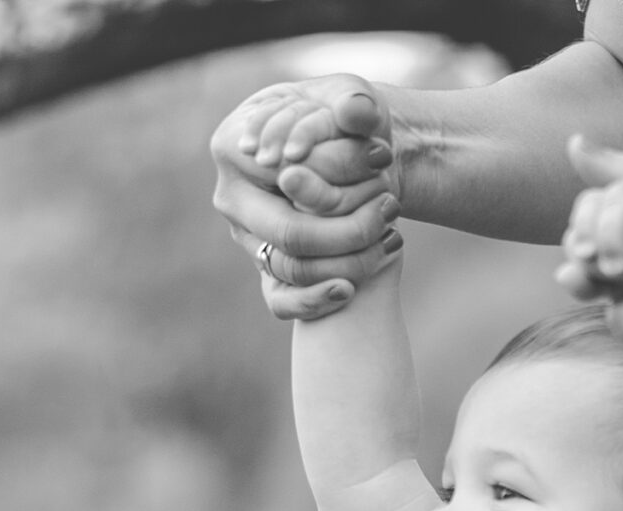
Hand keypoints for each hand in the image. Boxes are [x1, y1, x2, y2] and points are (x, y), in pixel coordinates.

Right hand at [211, 78, 401, 319]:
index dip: (336, 171)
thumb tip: (357, 113)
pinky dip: (316, 301)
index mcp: (234, 145)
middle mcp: (231, 197)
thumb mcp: (349, 97)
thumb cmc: (340, 120)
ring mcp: (246, 238)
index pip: (286, 172)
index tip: (381, 162)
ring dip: (346, 261)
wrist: (347, 157)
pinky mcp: (263, 270)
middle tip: (390, 209)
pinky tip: (350, 290)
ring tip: (389, 237)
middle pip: (289, 232)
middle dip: (347, 229)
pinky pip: (282, 301)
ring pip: (293, 269)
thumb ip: (354, 103)